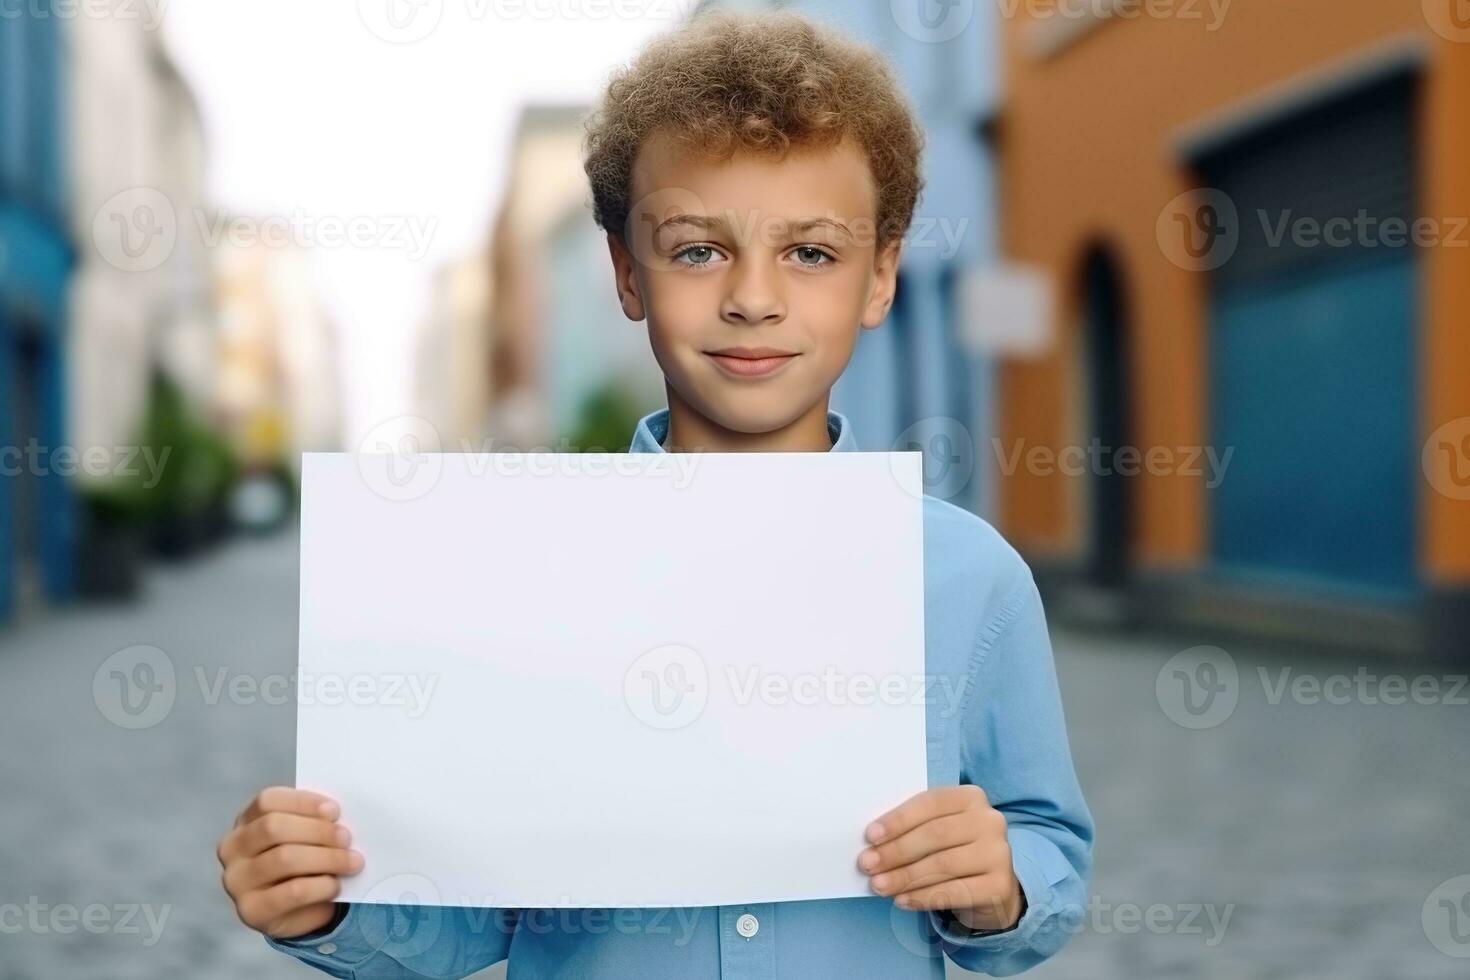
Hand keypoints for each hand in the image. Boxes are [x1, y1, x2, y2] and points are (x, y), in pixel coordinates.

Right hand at [218, 787, 363, 938]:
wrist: (297, 908)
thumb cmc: (303, 860)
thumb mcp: (305, 836)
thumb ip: (315, 822)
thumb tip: (339, 819)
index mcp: (245, 821)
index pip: (267, 801)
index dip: (303, 802)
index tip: (335, 811)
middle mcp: (232, 849)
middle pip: (273, 827)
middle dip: (318, 831)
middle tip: (347, 838)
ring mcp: (237, 881)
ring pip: (284, 858)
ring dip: (326, 858)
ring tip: (352, 862)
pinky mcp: (252, 910)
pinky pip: (292, 892)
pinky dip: (320, 886)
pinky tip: (335, 885)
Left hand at [857, 785, 1022, 931]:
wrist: (992, 887)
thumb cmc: (954, 850)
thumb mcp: (938, 830)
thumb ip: (913, 828)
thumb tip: (872, 842)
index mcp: (971, 797)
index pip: (930, 803)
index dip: (899, 819)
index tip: (870, 836)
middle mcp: (990, 821)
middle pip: (935, 834)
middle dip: (896, 850)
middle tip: (867, 864)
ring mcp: (999, 853)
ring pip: (943, 864)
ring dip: (905, 877)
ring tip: (879, 886)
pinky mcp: (1000, 885)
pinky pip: (954, 891)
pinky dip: (923, 897)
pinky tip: (902, 901)